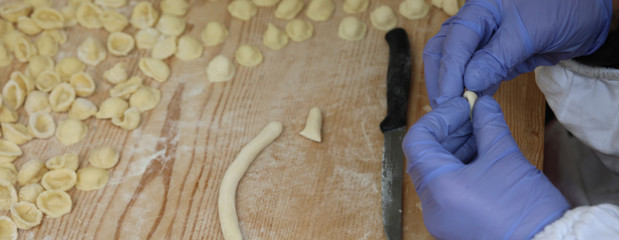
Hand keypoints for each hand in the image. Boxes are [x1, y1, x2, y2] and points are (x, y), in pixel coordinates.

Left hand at [403, 96, 568, 238]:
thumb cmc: (526, 212)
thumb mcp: (506, 158)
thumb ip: (488, 126)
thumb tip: (482, 106)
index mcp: (438, 188)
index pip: (418, 141)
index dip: (438, 118)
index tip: (460, 107)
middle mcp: (432, 206)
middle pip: (425, 156)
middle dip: (448, 131)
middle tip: (470, 115)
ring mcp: (440, 217)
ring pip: (435, 172)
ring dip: (454, 148)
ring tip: (479, 131)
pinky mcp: (452, 223)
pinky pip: (445, 189)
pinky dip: (458, 168)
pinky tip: (480, 153)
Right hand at [424, 0, 611, 106]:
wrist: (590, 15)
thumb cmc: (563, 8)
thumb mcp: (530, 32)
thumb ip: (498, 56)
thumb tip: (470, 81)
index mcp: (479, 10)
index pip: (453, 43)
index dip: (448, 71)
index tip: (448, 98)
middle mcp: (476, 26)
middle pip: (444, 54)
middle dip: (442, 81)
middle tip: (447, 111)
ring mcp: (484, 44)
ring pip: (456, 68)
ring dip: (455, 90)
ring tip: (456, 114)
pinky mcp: (496, 60)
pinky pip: (476, 77)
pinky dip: (473, 92)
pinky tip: (472, 107)